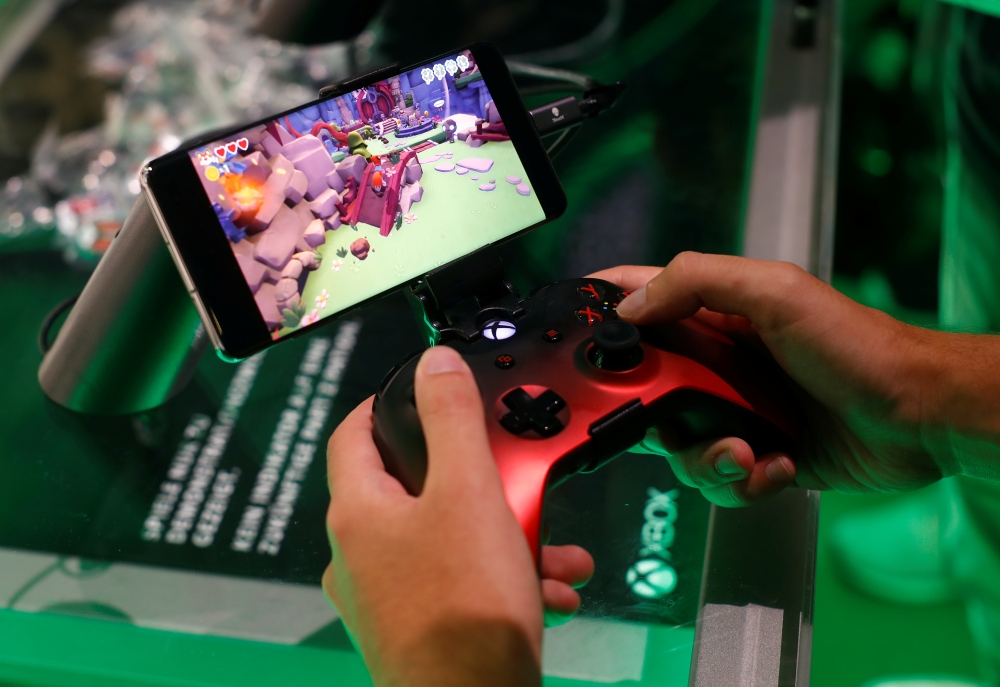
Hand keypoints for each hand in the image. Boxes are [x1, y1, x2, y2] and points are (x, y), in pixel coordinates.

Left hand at [323, 346, 593, 686]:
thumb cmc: (462, 614)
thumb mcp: (469, 492)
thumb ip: (452, 419)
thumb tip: (433, 364)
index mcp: (359, 513)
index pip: (352, 434)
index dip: (383, 405)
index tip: (414, 393)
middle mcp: (360, 555)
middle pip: (415, 488)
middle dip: (480, 482)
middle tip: (511, 479)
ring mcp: (385, 596)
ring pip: (447, 539)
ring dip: (503, 534)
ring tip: (551, 548)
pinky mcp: (415, 629)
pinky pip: (460, 583)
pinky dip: (502, 576)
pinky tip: (547, 589)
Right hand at [592, 252, 983, 505]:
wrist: (918, 416)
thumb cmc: (857, 345)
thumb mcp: (775, 292)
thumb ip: (698, 283)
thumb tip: (630, 307)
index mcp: (715, 314)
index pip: (640, 300)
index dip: (601, 313)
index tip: (575, 337)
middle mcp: (718, 363)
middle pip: (645, 390)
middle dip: (654, 416)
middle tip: (680, 419)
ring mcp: (736, 411)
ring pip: (678, 446)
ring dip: (707, 459)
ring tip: (746, 454)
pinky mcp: (758, 454)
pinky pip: (720, 480)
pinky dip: (744, 481)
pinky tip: (776, 466)